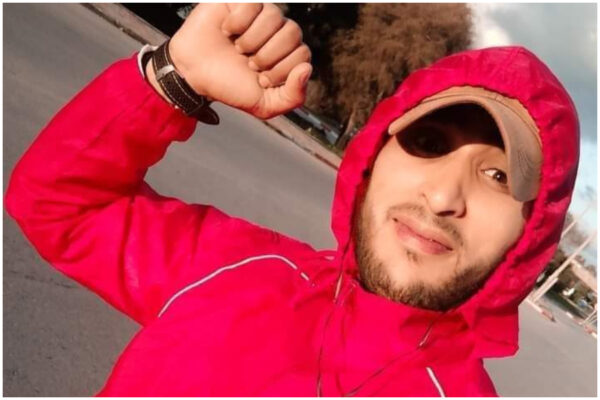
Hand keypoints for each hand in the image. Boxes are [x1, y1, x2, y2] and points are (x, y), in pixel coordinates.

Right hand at [164, 3, 311, 118]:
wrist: (193, 74)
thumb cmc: (229, 86)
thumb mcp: (264, 105)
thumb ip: (293, 97)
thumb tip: (306, 70)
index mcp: (287, 55)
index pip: (302, 55)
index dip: (281, 70)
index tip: (261, 79)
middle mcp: (277, 32)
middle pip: (293, 33)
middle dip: (267, 56)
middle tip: (249, 64)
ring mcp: (260, 15)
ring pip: (274, 16)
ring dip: (251, 40)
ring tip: (238, 48)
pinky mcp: (241, 2)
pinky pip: (253, 4)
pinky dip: (237, 22)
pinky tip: (227, 31)